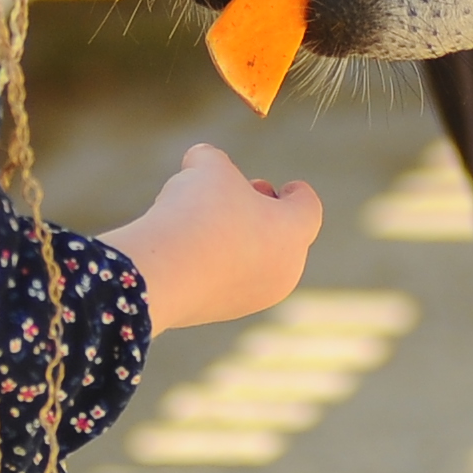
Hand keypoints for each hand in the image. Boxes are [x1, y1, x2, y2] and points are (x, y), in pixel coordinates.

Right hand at [100, 141, 321, 332]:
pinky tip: (187, 250)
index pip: (309, 208)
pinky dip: (217, 264)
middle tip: (239, 198)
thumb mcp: (206, 168)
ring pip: (258, 262)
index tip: (286, 187)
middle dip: (264, 215)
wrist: (164, 273)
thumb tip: (202, 161)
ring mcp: (257, 297)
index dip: (297, 193)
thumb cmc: (198, 213)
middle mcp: (285, 270)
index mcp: (294, 232)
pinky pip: (230, 281)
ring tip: (205, 222)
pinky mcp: (225, 312)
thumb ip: (211, 160)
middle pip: (286, 237)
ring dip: (240, 241)